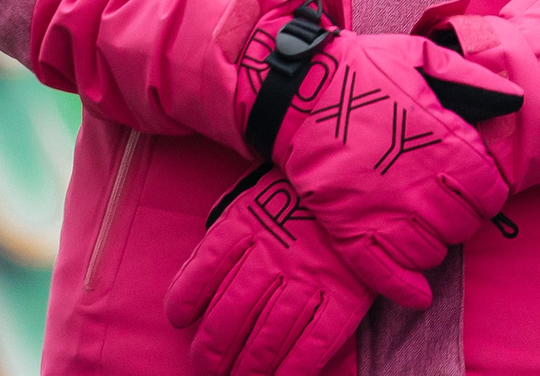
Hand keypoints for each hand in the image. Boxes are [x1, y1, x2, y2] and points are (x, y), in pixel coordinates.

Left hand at [165, 169, 376, 375]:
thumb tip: (190, 293)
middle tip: (206, 365)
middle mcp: (274, 253)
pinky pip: (313, 344)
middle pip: (231, 314)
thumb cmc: (295, 200)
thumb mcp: (252, 203)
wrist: (359, 183)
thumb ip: (222, 242)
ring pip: (267, 336)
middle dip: (211, 349)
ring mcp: (310, 277)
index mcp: (246, 225)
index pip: (204, 272)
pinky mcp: (344, 296)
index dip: (185, 301)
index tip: (180, 320)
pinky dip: (292, 370)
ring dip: (247, 367)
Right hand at [235, 21, 518, 306]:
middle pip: (463, 228)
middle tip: (446, 208)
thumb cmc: (364, 71)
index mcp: (445, 144)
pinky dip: (406, 290)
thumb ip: (473, 79)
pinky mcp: (350, 229)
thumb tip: (512, 98)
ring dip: (433, 247)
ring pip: (431, 255)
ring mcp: (385, 211)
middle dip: (461, 220)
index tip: (475, 189)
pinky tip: (417, 293)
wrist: (300, 90)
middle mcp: (421, 185)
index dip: (486, 195)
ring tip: (423, 231)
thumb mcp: (424, 58)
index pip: (490, 195)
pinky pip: (387, 276)